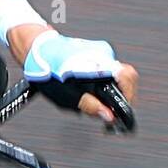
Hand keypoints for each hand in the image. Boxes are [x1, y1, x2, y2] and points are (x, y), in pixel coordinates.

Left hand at [16, 27, 138, 125]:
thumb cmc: (47, 70)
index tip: (123, 109)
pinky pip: (109, 68)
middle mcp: (101, 55)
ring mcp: (101, 51)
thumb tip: (108, 116)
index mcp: (95, 65)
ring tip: (98, 101)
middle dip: (121, 95)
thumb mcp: (66, 95)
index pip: (127, 77)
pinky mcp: (98, 51)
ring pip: (118, 73)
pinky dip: (105, 81)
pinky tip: (92, 89)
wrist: (37, 50)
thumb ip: (90, 106)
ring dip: (112, 89)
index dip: (129, 96)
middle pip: (126, 76)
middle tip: (111, 110)